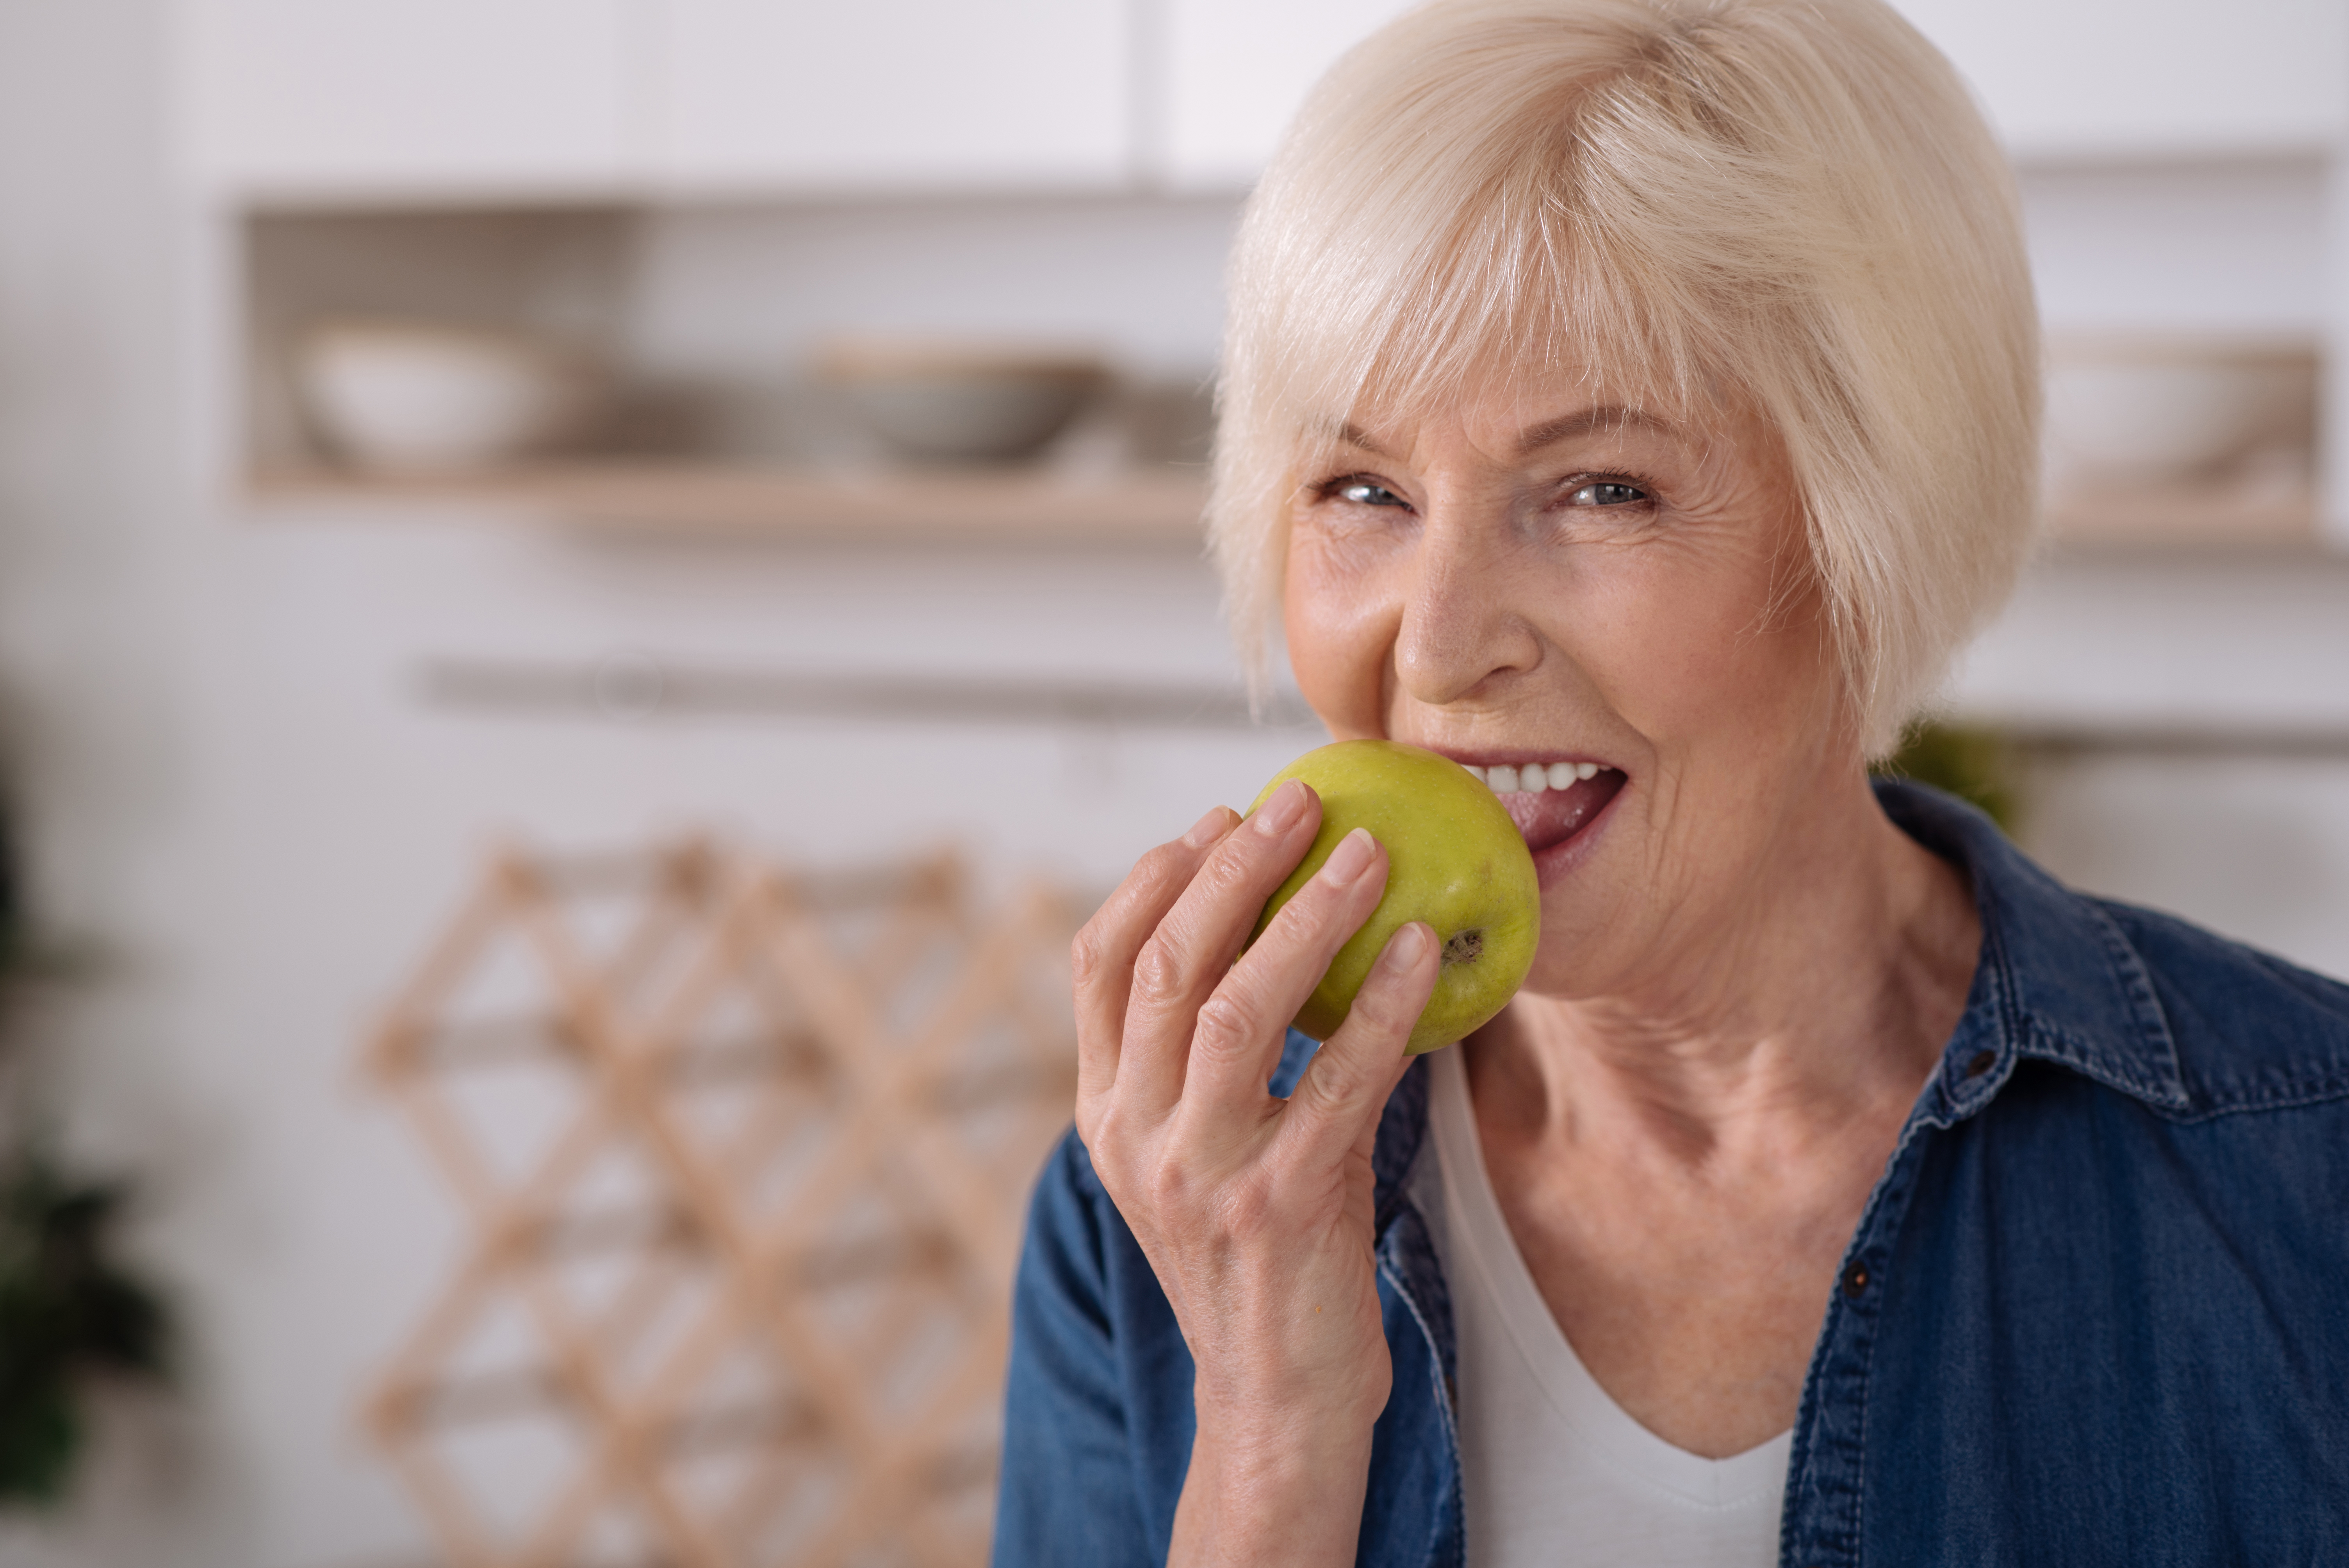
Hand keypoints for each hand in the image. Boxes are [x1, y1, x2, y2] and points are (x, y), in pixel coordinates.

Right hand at [1070, 779, 1440, 1565]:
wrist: (1273, 1398)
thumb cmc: (1254, 1253)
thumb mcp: (1195, 1151)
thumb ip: (1201, 1059)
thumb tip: (1262, 923)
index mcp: (1104, 1111)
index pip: (1098, 963)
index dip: (1152, 876)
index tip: (1212, 818)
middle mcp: (1136, 1134)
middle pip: (1169, 963)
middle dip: (1231, 867)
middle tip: (1296, 804)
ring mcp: (1203, 1171)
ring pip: (1240, 1006)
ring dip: (1308, 916)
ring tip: (1367, 854)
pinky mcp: (1281, 1204)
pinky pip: (1339, 1079)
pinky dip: (1383, 1005)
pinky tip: (1423, 950)